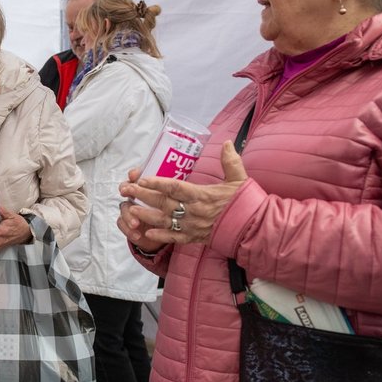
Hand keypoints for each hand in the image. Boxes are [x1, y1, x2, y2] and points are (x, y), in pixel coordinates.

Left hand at [120, 141, 247, 245]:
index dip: (157, 183)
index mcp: (202, 195)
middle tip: (126, 190)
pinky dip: (160, 236)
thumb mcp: (239, 179)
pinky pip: (175, 238)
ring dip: (146, 215)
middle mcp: (194, 211)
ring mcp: (193, 226)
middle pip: (163, 203)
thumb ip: (230, 161)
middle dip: (143, 196)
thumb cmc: (245, 203)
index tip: (142, 178)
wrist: (254, 229)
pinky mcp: (195, 238)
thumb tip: (227, 142)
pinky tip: (147, 233)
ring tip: (131, 209)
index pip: (175, 187)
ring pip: (164, 221)